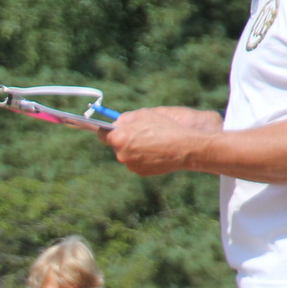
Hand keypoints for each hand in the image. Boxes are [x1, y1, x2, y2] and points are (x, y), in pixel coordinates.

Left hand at [98, 107, 220, 176]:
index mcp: (119, 139)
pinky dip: (143, 157)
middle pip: (116, 145)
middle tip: (138, 133)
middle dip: (124, 139)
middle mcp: (121, 154)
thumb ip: (126, 118)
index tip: (108, 129)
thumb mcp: (144, 114)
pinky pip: (137, 162)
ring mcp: (130, 165)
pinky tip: (155, 150)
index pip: (102, 135)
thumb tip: (117, 123)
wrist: (184, 147)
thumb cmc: (164, 127)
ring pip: (127, 154)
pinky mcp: (140, 172)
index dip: (106, 130)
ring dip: (134, 148)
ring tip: (151, 141)